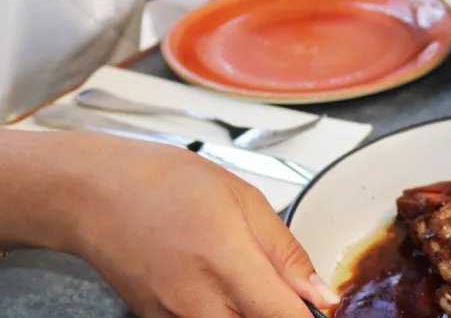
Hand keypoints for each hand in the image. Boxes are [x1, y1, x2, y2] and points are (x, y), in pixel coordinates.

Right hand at [66, 133, 337, 316]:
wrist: (93, 193)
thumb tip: (321, 295)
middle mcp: (199, 303)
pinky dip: (223, 312)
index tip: (321, 307)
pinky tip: (222, 288)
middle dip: (279, 313)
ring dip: (251, 312)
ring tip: (246, 279)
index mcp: (228, 264)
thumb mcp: (243, 199)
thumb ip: (286, 253)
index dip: (311, 316)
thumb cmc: (164, 183)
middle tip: (281, 290)